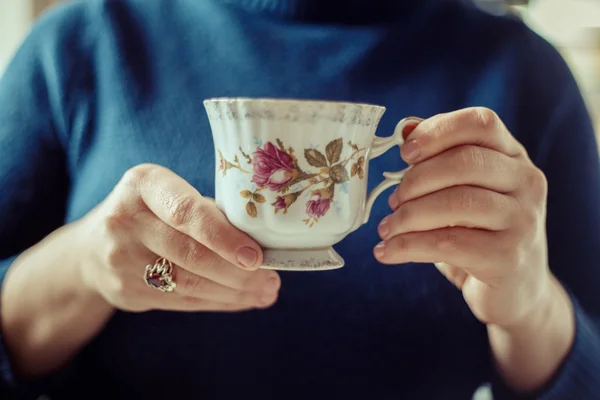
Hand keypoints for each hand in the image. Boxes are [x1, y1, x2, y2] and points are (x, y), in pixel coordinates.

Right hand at [78, 164, 279, 312]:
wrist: (91, 248)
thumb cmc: (150, 213)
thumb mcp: (169, 195)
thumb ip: (207, 212)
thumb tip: (263, 243)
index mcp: (143, 184)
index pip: (186, 212)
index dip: (224, 236)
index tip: (256, 256)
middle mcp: (126, 220)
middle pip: (190, 254)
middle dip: (238, 272)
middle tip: (272, 279)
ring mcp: (121, 260)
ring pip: (189, 283)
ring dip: (234, 292)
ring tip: (265, 292)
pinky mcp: (126, 292)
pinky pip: (182, 302)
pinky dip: (218, 302)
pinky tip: (242, 300)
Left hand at [375, 107, 554, 327]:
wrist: (514, 289)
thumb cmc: (479, 231)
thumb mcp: (463, 190)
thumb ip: (439, 158)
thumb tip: (406, 129)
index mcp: (512, 156)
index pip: (481, 123)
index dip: (438, 131)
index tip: (404, 152)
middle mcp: (526, 181)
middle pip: (465, 162)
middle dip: (416, 180)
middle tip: (392, 201)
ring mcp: (522, 220)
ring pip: (457, 203)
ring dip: (408, 216)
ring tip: (386, 229)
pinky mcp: (508, 257)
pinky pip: (449, 243)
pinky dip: (408, 247)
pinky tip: (388, 252)